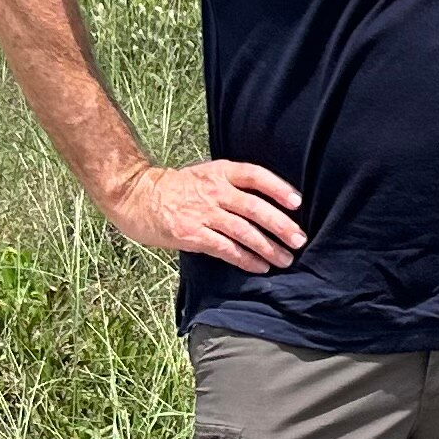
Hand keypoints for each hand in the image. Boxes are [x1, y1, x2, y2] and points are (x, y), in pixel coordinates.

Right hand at [107, 158, 306, 270]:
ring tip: (285, 259)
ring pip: (244, 231)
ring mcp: (203, 213)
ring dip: (268, 247)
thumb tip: (267, 205)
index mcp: (220, 172)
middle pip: (255, 207)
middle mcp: (214, 191)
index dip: (278, 188)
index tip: (297, 202)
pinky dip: (246, 259)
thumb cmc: (177, 188)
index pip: (255, 176)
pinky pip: (226, 248)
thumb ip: (232, 185)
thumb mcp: (206, 175)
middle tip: (299, 240)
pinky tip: (260, 266)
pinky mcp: (192, 234)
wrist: (138, 196)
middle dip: (281, 225)